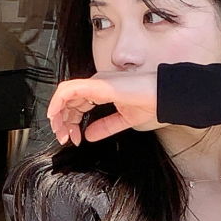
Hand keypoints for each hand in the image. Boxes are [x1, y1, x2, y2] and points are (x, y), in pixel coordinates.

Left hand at [46, 71, 164, 145]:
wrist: (165, 97)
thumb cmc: (152, 103)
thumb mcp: (124, 120)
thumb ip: (105, 127)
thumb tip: (89, 136)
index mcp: (103, 89)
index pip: (77, 103)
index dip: (71, 121)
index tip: (74, 139)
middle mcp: (97, 83)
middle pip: (68, 99)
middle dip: (61, 120)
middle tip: (63, 138)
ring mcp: (97, 82)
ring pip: (65, 93)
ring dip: (58, 113)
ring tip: (60, 132)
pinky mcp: (98, 85)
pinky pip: (70, 90)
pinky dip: (58, 102)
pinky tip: (56, 115)